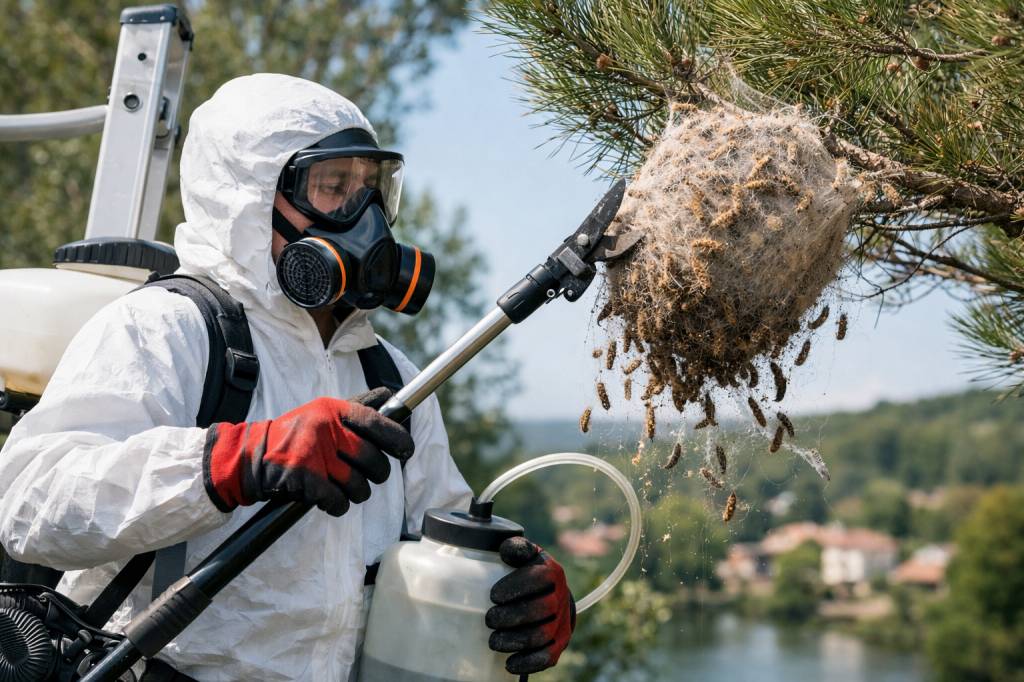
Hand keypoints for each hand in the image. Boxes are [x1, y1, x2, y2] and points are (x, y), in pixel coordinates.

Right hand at [203, 387, 412, 515]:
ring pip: (359, 484)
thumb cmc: (292, 437)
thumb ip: (356, 406)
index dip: (398, 438)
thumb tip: (389, 394)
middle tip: (371, 477)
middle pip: (372, 459)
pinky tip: (329, 500)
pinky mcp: (304, 479)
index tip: (406, 451)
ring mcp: (314, 454)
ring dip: (357, 493)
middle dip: (377, 474)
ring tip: (346, 489)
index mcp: (332, 409)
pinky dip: (337, 506)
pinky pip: (338, 501)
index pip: (376, 421)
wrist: (248, 458)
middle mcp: (325, 428)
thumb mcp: (322, 413)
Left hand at [486, 536, 575, 674]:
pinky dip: (528, 663)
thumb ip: (516, 549)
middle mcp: (561, 597)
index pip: (539, 578)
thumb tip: (504, 549)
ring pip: (542, 635)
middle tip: (489, 619)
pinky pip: (548, 657)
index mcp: (552, 572)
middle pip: (541, 609)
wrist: (551, 594)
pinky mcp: (559, 643)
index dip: (517, 587)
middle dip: (512, 616)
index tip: (493, 595)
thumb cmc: (528, 572)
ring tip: (493, 641)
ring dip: (516, 640)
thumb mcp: (525, 556)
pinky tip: (510, 663)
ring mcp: (562, 622)